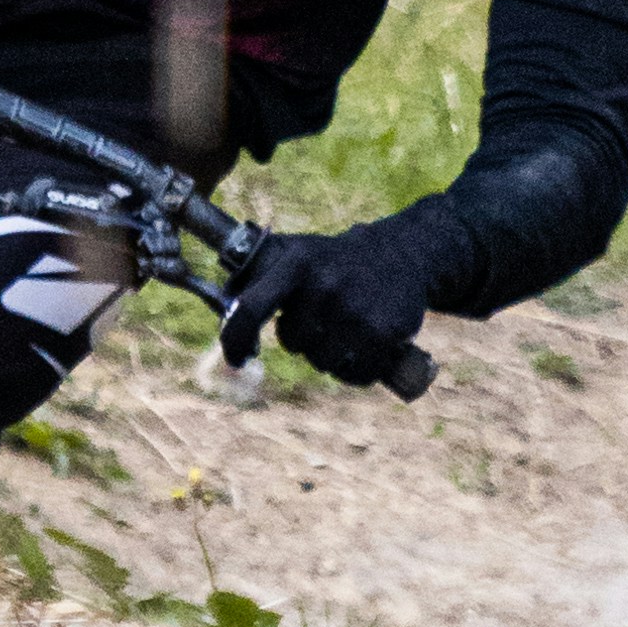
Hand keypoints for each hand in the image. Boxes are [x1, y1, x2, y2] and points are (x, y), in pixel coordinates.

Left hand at [217, 219, 436, 396]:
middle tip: (321, 319)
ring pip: (324, 363)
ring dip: (330, 356)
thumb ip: (256, 275)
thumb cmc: (336, 260)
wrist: (403, 252)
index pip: (252, 307)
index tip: (236, 357)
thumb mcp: (298, 252)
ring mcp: (358, 310)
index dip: (235, 338)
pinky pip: (356, 373)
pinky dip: (357, 370)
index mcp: (298, 262)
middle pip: (295, 344)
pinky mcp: (387, 332)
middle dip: (304, 339)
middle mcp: (327, 284)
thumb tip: (224, 307)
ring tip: (346, 330)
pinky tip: (366, 346)